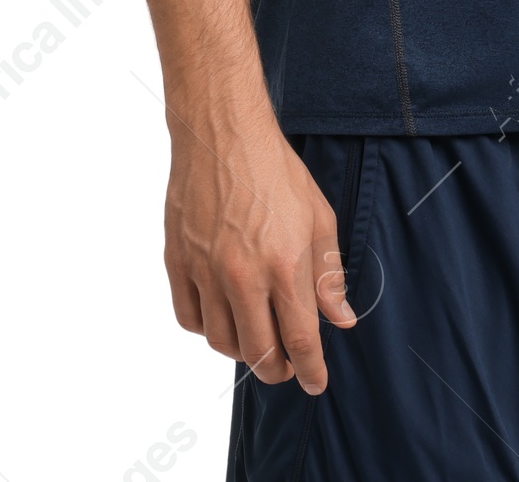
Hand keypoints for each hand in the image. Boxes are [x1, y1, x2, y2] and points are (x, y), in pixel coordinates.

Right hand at [163, 114, 355, 393]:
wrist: (223, 134)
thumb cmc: (276, 171)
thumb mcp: (319, 216)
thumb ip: (328, 274)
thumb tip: (341, 320)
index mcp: (284, 263)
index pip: (300, 340)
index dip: (311, 370)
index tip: (317, 383)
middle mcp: (242, 275)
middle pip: (259, 352)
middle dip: (278, 370)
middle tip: (288, 367)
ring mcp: (205, 271)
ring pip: (222, 341)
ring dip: (243, 350)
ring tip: (258, 339)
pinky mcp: (177, 262)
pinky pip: (190, 318)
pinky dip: (207, 327)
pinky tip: (224, 315)